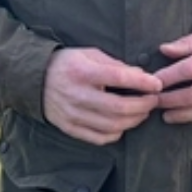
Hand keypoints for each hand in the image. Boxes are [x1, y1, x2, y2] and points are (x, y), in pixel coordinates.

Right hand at [42, 48, 161, 144]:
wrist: (34, 79)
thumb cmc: (67, 63)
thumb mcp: (89, 54)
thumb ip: (114, 65)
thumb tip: (141, 76)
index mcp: (82, 72)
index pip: (119, 78)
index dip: (142, 83)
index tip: (157, 84)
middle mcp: (77, 94)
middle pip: (118, 107)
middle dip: (142, 105)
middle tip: (153, 101)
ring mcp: (73, 114)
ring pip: (112, 125)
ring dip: (133, 121)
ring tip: (141, 113)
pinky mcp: (69, 127)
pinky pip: (98, 138)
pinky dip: (115, 134)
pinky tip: (122, 125)